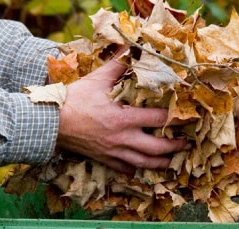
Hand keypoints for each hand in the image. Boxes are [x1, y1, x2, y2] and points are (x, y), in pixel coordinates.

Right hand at [56, 57, 188, 172]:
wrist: (50, 122)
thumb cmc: (74, 100)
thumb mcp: (97, 79)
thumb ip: (117, 66)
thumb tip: (131, 49)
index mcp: (124, 118)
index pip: (158, 120)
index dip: (176, 119)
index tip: (188, 118)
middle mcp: (122, 138)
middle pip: (157, 149)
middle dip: (175, 147)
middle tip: (186, 143)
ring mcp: (113, 152)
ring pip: (144, 164)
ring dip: (160, 164)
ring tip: (172, 161)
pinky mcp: (103, 159)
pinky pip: (124, 169)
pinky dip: (135, 170)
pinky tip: (141, 168)